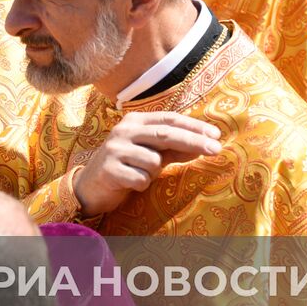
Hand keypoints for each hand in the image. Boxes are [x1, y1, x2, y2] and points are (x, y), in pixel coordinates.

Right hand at [73, 111, 222, 216]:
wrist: (90, 186)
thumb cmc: (126, 166)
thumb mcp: (150, 154)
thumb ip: (174, 149)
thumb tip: (205, 145)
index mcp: (135, 121)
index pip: (169, 119)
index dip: (194, 126)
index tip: (216, 135)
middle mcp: (124, 130)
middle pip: (166, 134)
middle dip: (193, 141)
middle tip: (216, 150)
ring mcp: (114, 149)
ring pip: (153, 161)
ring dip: (153, 173)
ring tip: (139, 174)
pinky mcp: (109, 169)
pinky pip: (141, 179)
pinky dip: (141, 184)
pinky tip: (129, 183)